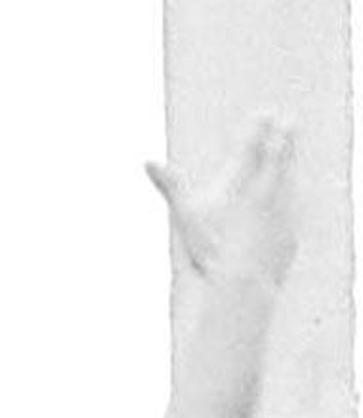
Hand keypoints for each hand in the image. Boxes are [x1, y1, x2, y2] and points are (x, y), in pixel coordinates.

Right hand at [146, 115, 297, 286]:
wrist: (241, 283)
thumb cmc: (210, 247)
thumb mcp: (186, 214)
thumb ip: (170, 185)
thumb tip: (147, 162)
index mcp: (245, 178)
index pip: (256, 141)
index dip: (260, 125)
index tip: (265, 113)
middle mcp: (270, 188)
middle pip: (282, 153)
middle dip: (285, 135)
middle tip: (290, 121)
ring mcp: (286, 210)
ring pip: (292, 182)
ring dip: (289, 172)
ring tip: (286, 167)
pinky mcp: (291, 234)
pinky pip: (292, 217)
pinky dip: (288, 211)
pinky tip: (281, 215)